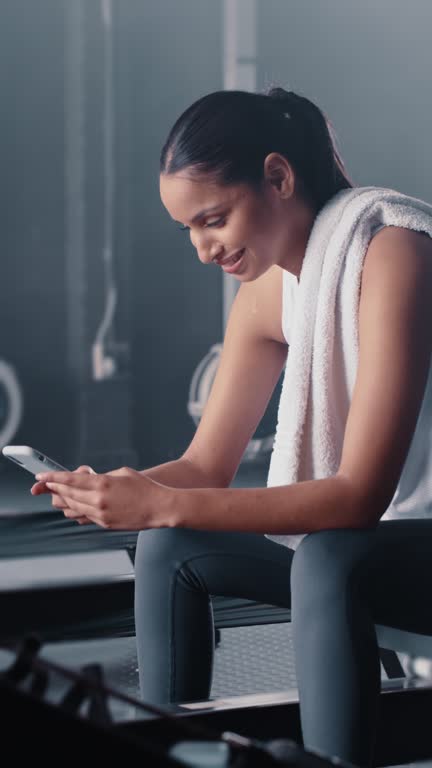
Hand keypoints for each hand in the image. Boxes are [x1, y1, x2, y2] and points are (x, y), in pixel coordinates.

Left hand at [34, 467, 169, 529]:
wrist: (159, 508)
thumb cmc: (145, 488)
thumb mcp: (122, 473)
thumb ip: (102, 476)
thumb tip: (89, 480)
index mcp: (103, 484)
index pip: (69, 480)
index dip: (52, 477)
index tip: (41, 475)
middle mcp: (98, 501)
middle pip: (66, 495)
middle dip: (54, 488)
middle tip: (46, 483)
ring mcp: (100, 514)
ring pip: (72, 508)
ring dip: (64, 500)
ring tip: (61, 493)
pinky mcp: (104, 524)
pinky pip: (83, 517)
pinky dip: (76, 510)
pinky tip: (76, 504)